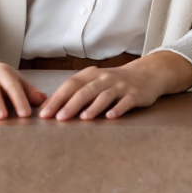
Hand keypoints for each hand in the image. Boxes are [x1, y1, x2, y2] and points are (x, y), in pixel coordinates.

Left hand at [37, 60, 168, 120]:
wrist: (146, 73)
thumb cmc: (115, 82)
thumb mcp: (96, 82)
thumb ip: (78, 93)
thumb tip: (53, 109)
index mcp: (91, 75)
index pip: (70, 85)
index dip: (57, 98)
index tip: (44, 114)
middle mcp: (104, 78)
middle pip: (85, 90)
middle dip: (70, 104)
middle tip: (58, 118)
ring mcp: (120, 85)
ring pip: (104, 95)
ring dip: (93, 107)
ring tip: (82, 118)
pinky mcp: (134, 94)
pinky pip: (126, 102)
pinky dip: (118, 108)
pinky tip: (111, 117)